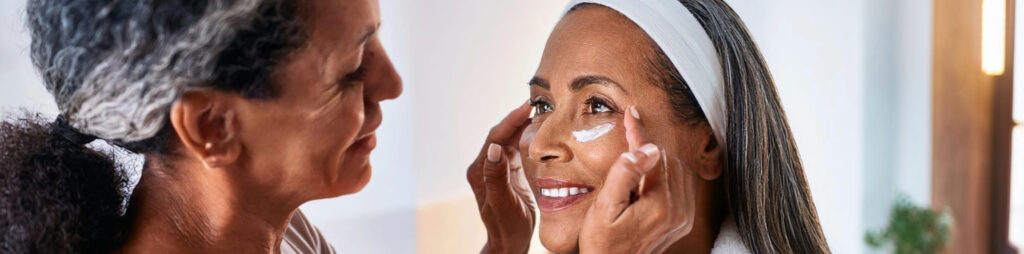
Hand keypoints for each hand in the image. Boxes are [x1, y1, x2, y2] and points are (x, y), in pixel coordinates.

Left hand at [467, 101, 535, 253]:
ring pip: (508, 138)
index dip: (510, 120)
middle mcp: (485, 166)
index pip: (495, 138)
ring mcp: (496, 167)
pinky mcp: (507, 170)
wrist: (509, 242)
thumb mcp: (503, 203)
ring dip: (522, 124)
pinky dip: (526, 136)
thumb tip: (494, 149)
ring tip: (539, 110)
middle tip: (536, 101)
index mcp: (480, 171)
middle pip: (500, 134)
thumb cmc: (507, 227)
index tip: (526, 106)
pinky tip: (538, 128)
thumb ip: (496, 176)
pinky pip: (515, 147)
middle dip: (516, 117)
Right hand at [578, 106, 697, 253]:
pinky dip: (666, 171)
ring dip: (657, 158)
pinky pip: (681, 183)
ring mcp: (684, 216)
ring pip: (677, 169)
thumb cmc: (602, 240)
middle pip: (668, 159)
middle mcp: (679, 210)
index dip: (640, 133)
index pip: (655, 155)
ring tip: (635, 157)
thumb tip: (647, 149)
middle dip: (648, 145)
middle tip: (630, 132)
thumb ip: (625, 174)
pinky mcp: (684, 219)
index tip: (631, 114)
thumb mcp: (605, 206)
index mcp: (661, 205)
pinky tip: (648, 173)